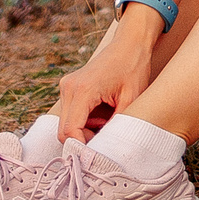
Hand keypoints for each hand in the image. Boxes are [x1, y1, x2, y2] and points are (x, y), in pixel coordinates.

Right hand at [52, 8, 161, 142]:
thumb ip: (116, 126)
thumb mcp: (131, 100)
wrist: (130, 43)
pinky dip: (84, 121)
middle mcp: (69, 87)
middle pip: (64, 130)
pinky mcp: (69, 87)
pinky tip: (102, 114)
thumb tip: (105, 150)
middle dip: (83, 140)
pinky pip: (70, 114)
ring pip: (66, 123)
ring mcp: (67, 86)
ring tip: (107, 121)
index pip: (70, 131)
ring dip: (84, 130)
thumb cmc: (134, 68)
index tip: (97, 156)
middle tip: (106, 139)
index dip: (81, 148)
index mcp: (83, 90)